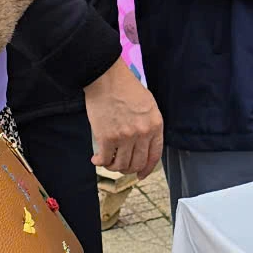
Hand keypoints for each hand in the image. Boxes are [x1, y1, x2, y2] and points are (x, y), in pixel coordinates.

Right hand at [83, 61, 162, 177]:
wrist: (107, 78)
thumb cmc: (126, 88)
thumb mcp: (148, 105)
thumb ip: (148, 125)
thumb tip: (142, 145)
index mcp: (155, 125)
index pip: (155, 155)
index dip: (147, 169)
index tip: (141, 175)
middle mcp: (142, 133)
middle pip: (137, 163)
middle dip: (128, 169)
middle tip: (120, 166)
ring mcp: (125, 137)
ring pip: (121, 165)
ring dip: (113, 166)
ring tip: (108, 161)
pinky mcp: (107, 138)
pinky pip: (105, 160)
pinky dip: (100, 162)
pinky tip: (96, 159)